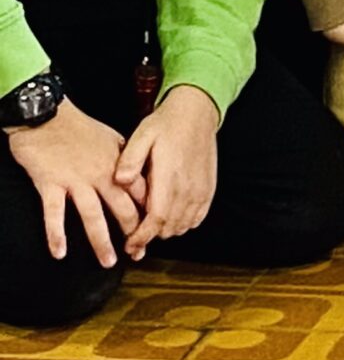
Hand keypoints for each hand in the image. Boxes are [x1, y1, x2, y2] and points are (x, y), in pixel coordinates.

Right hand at [6, 99, 140, 266]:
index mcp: (117, 164)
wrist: (46, 115)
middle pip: (121, 208)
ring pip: (92, 216)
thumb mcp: (113, 139)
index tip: (156, 230)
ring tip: (108, 261)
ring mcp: (75, 181)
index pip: (140, 193)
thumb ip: (127, 160)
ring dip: (100, 241)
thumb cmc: (78, 128)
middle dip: (132, 233)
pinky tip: (59, 252)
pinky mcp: (50, 184)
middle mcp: (100, 175)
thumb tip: (141, 178)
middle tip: (137, 253)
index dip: (149, 213)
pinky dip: (56, 234)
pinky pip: (54, 214)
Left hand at [116, 85, 218, 255]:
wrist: (198, 113)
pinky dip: (184, 224)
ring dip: (166, 231)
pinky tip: (172, 220)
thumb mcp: (141, 135)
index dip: (142, 237)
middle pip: (169, 227)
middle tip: (134, 241)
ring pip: (183, 225)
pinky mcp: (209, 188)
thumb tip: (120, 181)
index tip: (129, 245)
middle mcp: (188, 187)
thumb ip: (129, 159)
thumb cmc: (167, 124)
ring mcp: (201, 189)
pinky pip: (198, 217)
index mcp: (169, 177)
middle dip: (150, 238)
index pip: (156, 218)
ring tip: (150, 230)